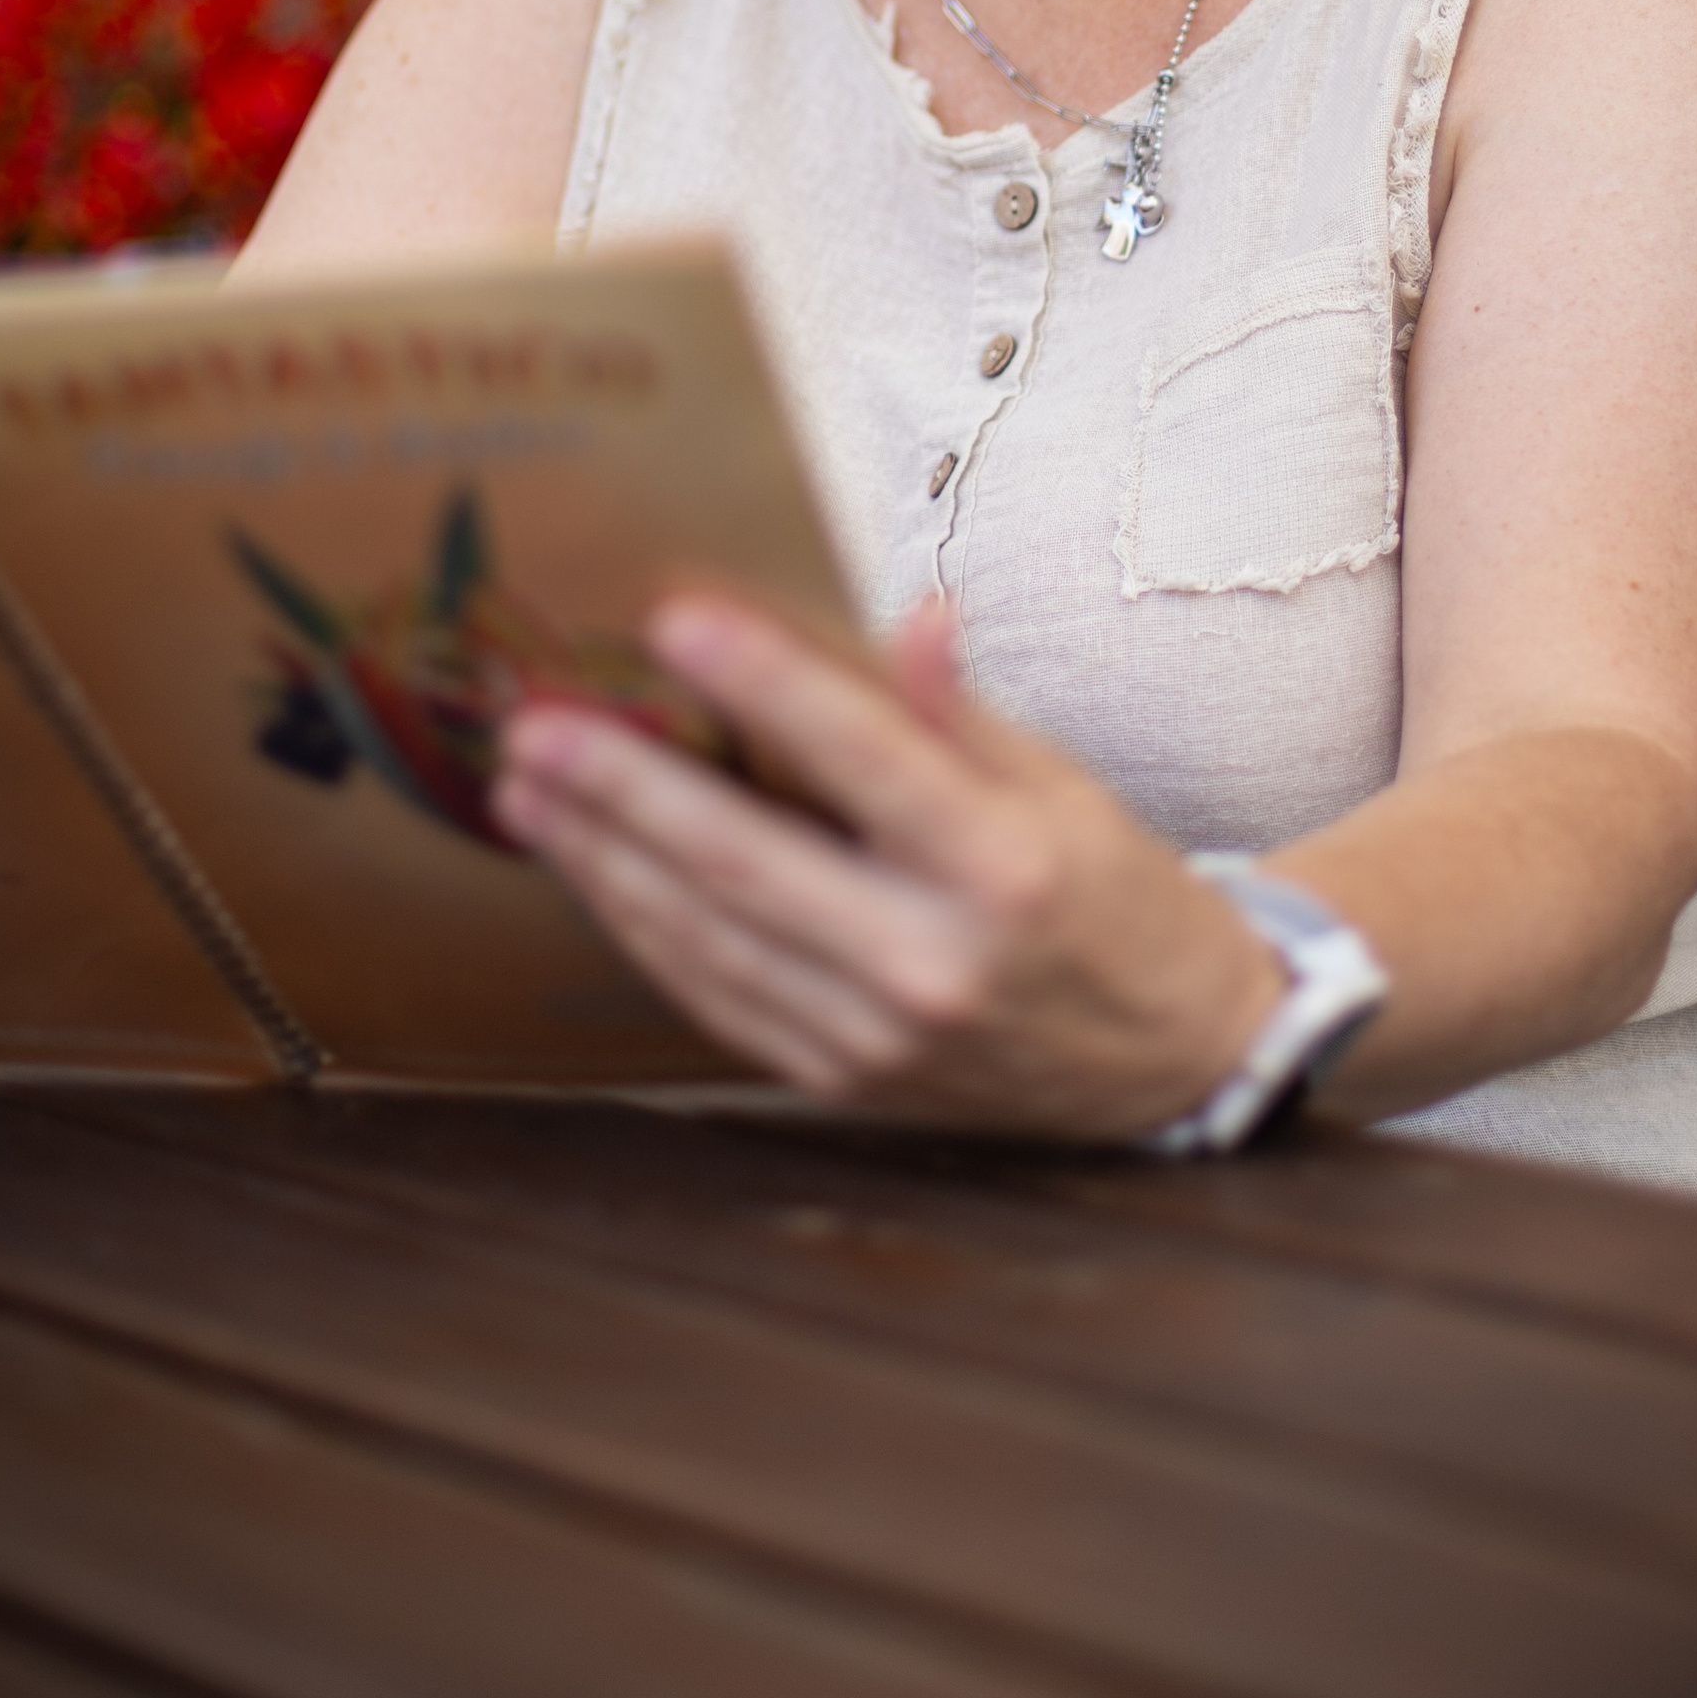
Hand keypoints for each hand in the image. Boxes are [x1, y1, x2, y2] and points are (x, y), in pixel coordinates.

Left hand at [497, 593, 1283, 1137]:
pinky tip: (591, 869)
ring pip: (707, 937)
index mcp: (1002, 869)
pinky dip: (643, 928)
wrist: (1169, 1062)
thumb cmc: (1111, 896)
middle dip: (625, 790)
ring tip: (527, 788)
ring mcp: (876, 1036)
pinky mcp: (838, 1079)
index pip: (863, 758)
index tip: (673, 618)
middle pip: (748, 863)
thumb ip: (962, 712)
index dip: (763, 684)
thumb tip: (909, 619)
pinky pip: (715, 995)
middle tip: (538, 724)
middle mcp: (932, 962)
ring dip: (604, 860)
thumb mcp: (1063, 785)